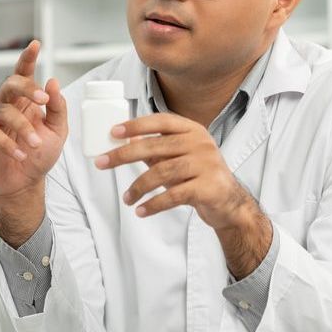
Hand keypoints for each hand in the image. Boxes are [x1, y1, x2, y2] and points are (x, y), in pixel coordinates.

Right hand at [0, 41, 67, 245]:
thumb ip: (57, 107)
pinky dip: (7, 143)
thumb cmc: (39, 155)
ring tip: (35, 144)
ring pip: (3, 109)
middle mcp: (6, 104)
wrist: (24, 183)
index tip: (36, 44)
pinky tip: (20, 155)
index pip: (24, 74)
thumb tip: (52, 81)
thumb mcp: (57, 131)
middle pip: (10, 84)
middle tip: (42, 100)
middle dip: (27, 87)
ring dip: (22, 127)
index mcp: (24, 100)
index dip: (28, 58)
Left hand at [96, 112, 271, 277]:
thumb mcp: (178, 158)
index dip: (136, 125)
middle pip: (155, 147)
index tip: (113, 132)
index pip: (160, 121)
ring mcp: (206, 164)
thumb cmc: (198, 176)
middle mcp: (201, 143)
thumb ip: (155, 149)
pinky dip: (153, 204)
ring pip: (162, 173)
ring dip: (138, 187)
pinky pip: (173, 195)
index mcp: (192, 130)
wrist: (228, 203)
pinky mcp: (208, 187)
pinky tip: (141, 210)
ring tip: (127, 199)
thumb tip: (124, 141)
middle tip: (102, 163)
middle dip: (123, 155)